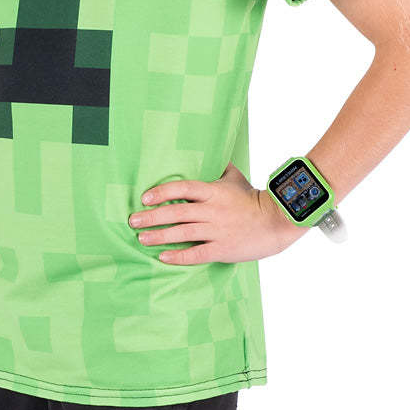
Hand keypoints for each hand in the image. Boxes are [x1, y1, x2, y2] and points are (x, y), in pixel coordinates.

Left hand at [127, 162, 306, 263]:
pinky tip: (163, 257)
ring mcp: (217, 230)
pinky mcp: (222, 249)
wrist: (276, 221)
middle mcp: (212, 210)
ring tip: (141, 238)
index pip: (182, 188)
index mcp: (213, 191)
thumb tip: (210, 152)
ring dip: (159, 236)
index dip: (162, 192)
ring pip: (182, 233)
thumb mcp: (235, 178)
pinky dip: (178, 256)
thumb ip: (219, 168)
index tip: (144, 198)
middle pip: (177, 212)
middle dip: (152, 216)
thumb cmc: (253, 198)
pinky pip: (196, 253)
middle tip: (133, 220)